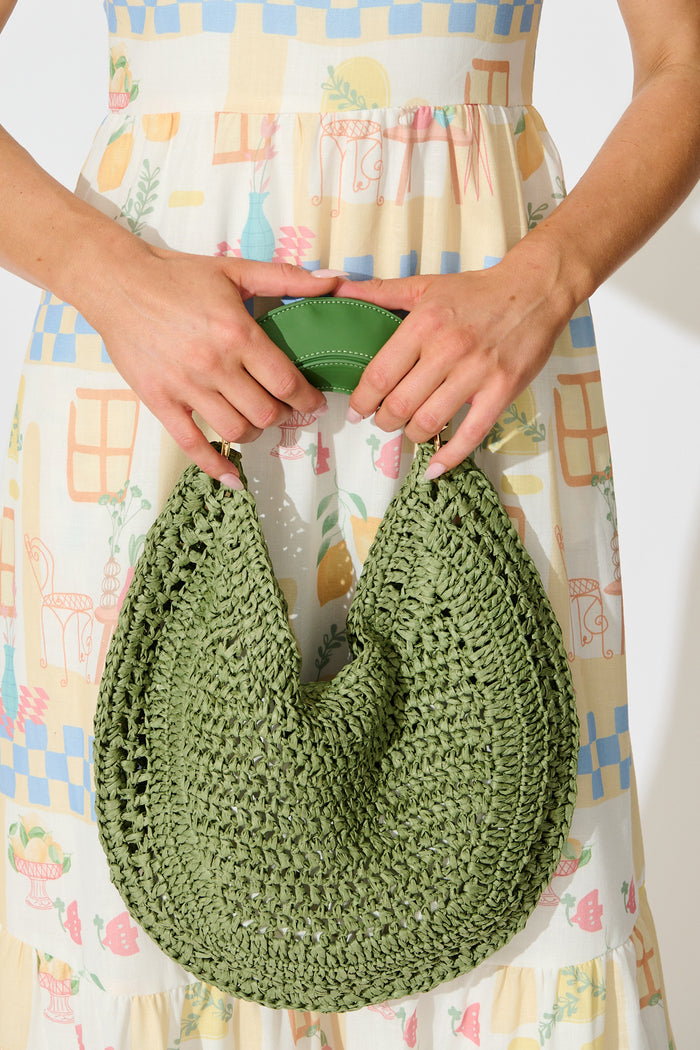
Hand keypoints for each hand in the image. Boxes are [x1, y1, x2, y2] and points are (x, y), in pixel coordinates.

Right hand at [84, 247, 339, 485]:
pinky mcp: (160, 401)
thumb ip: (288, 278)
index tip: (313, 403)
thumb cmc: (177, 275)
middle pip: (266, 412)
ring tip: (257, 422)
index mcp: (238, 333)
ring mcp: (186, 386)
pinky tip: (233, 479)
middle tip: (285, 410)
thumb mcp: (235, 270)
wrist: (117, 282)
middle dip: (283, 417)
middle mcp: (215, 365)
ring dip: (256, 433)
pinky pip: (192, 445)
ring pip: (236, 431)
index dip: (307, 399)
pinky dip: (216, 466)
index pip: (286, 382)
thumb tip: (334, 281)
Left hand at [336, 251, 573, 476]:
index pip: (380, 374)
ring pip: (430, 422)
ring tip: (410, 431)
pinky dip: (449, 457)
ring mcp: (477, 373)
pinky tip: (434, 468)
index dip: (361, 401)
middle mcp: (448, 350)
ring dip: (412, 436)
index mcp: (423, 325)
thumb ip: (379, 292)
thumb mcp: (424, 286)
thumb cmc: (476, 291)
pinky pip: (471, 434)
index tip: (356, 412)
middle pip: (400, 404)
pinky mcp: (502, 391)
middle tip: (383, 422)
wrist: (535, 291)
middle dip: (384, 422)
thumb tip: (337, 290)